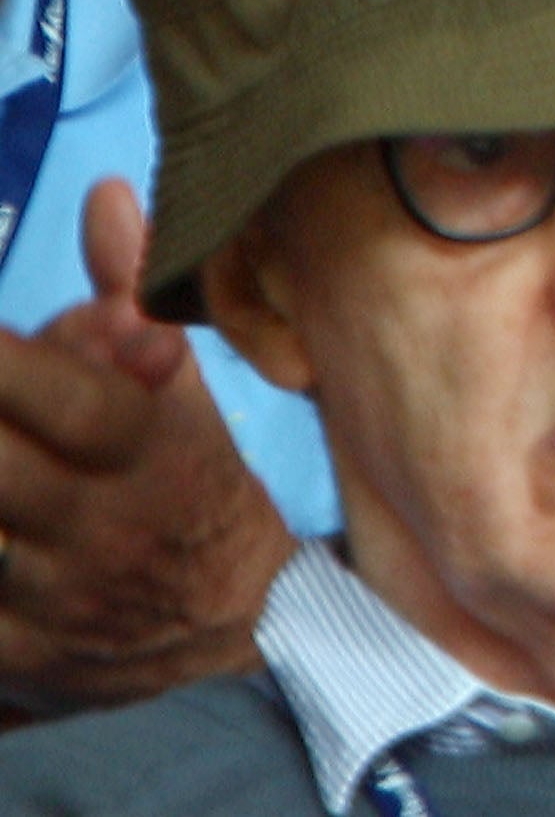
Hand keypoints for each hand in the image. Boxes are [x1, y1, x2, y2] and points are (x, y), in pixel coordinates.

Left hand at [0, 179, 290, 711]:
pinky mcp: (17, 657)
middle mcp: (103, 525)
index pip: (72, 397)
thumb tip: (103, 195)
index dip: (9, 361)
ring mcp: (56, 598)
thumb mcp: (182, 393)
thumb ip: (129, 299)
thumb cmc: (191, 488)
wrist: (234, 631)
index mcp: (154, 450)